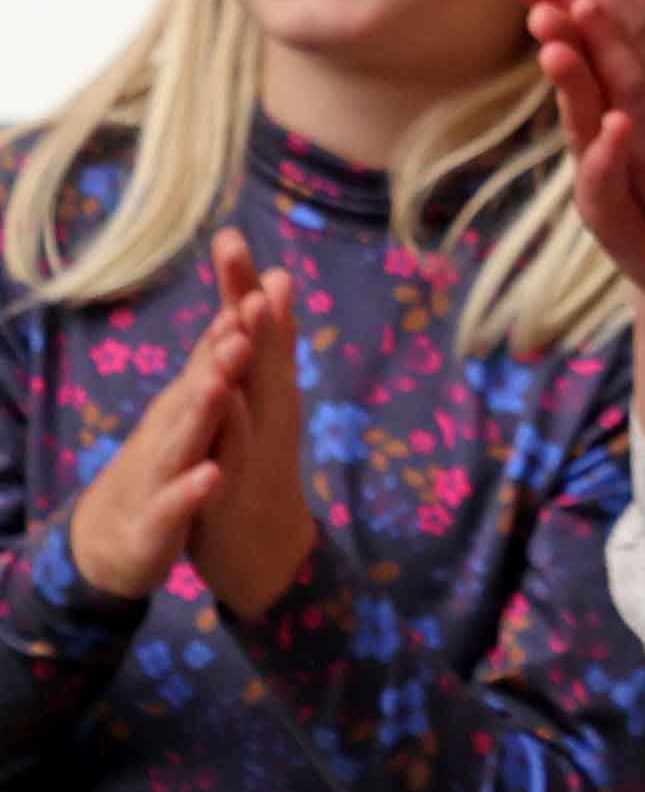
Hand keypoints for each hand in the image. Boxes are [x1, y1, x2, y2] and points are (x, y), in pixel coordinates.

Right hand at [66, 276, 262, 601]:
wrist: (113, 537)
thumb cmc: (167, 460)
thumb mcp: (197, 410)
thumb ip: (220, 358)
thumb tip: (249, 298)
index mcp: (191, 403)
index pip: (214, 354)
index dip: (235, 317)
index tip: (255, 275)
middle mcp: (172, 429)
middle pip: (200, 387)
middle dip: (221, 354)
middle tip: (241, 316)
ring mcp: (161, 474)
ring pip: (183, 439)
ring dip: (202, 410)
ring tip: (221, 383)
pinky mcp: (155, 522)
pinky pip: (174, 506)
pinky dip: (190, 491)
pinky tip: (211, 476)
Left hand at [182, 231, 319, 620]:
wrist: (266, 553)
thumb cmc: (252, 472)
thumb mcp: (257, 408)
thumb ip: (262, 354)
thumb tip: (270, 289)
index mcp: (267, 392)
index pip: (256, 330)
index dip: (243, 286)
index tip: (229, 237)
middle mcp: (268, 412)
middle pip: (260, 349)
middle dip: (251, 302)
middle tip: (241, 252)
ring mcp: (255, 448)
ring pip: (252, 397)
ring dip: (254, 355)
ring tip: (249, 316)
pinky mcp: (236, 488)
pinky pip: (233, 457)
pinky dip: (231, 434)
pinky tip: (226, 405)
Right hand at [532, 0, 644, 318]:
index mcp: (626, 90)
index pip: (595, 27)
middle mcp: (603, 124)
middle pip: (574, 63)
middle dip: (552, 20)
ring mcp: (606, 170)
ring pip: (581, 118)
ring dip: (571, 82)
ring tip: (555, 48)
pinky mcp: (616, 217)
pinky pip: (605, 185)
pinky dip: (608, 157)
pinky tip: (617, 128)